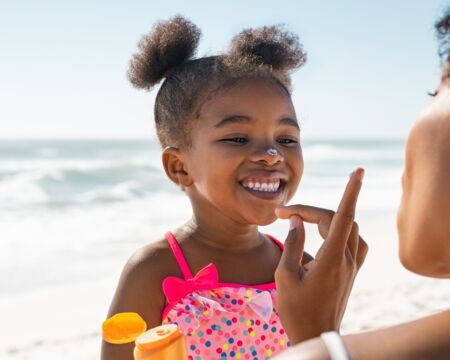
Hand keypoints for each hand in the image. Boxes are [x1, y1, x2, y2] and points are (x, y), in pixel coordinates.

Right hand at [274, 168, 367, 344]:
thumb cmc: (296, 309)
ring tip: (305, 221)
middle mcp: (346, 260)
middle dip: (311, 211)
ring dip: (329, 218)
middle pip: (337, 220)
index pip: (343, 217)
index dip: (351, 192)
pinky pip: (355, 242)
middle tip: (285, 214)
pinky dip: (342, 230)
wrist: (316, 335)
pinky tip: (327, 234)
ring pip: (349, 229)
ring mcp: (352, 266)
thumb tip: (296, 220)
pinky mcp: (352, 272)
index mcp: (329, 260)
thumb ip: (292, 244)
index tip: (357, 171)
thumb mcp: (284, 276)